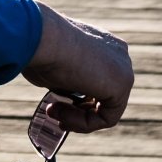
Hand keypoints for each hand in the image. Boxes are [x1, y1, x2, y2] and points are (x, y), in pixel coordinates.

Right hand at [21, 1, 131, 133]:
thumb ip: (65, 79)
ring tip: (52, 112)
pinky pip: (107, 117)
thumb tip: (62, 96)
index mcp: (103, 44)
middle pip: (104, 96)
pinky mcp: (122, 84)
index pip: (96, 80)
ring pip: (106, 109)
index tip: (52, 104)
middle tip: (52, 111)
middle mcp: (118, 54)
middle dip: (77, 110)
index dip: (75, 99)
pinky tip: (63, 116)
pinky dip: (84, 123)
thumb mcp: (52, 65)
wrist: (40, 37)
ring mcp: (123, 68)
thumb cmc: (38, 47)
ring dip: (77, 118)